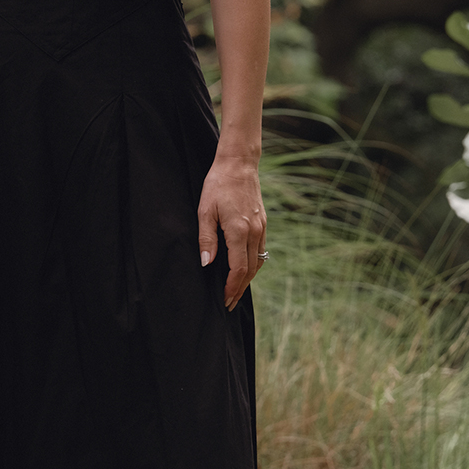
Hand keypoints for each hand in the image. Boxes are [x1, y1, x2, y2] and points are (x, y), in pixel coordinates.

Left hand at [197, 151, 264, 311]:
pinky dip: (253, 265)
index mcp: (239, 230)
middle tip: (228, 304)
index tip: (223, 300)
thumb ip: (206, 239)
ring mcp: (261, 228)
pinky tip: (245, 270)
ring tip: (236, 292)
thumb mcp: (205, 210)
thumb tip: (206, 263)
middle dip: (239, 289)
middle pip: (250, 270)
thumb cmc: (218, 185)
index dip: (231, 287)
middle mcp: (254, 232)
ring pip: (258, 262)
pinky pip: (260, 251)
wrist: (239, 164)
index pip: (238, 269)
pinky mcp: (263, 224)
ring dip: (247, 280)